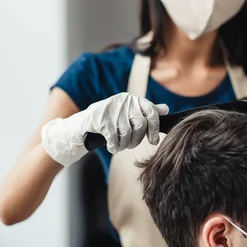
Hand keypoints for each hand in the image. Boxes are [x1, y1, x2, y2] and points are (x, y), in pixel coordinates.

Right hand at [41, 93, 168, 165]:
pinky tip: (111, 147)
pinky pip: (114, 138)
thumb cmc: (108, 122)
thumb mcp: (127, 114)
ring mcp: (110, 109)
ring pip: (127, 133)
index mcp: (131, 99)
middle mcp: (122, 100)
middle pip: (140, 125)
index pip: (151, 112)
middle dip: (136, 140)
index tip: (153, 141)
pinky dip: (114, 146)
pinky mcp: (99, 119)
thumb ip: (145, 111)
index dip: (154, 128)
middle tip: (129, 145)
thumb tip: (166, 109)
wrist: (80, 127)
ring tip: (119, 146)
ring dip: (124, 145)